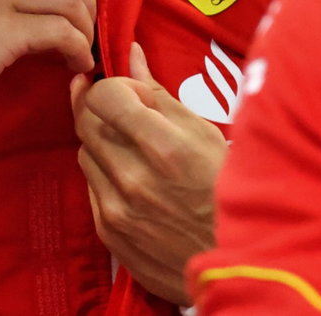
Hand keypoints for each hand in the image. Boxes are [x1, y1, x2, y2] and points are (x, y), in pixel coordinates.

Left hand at [70, 43, 227, 303]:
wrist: (234, 265)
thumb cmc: (228, 192)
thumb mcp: (205, 135)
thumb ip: (159, 94)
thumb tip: (130, 54)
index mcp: (164, 148)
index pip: (104, 96)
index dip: (112, 85)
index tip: (129, 91)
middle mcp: (133, 179)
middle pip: (86, 122)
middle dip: (101, 108)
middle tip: (121, 108)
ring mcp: (116, 210)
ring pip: (85, 154)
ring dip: (102, 143)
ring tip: (134, 148)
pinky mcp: (108, 234)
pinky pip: (91, 188)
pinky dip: (105, 176)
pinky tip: (132, 179)